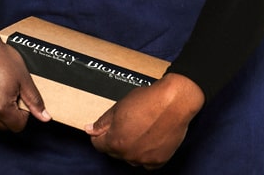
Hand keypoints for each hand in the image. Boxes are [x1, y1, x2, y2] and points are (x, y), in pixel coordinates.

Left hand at [85, 73, 203, 169]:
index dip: (99, 134)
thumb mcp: (119, 107)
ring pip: (130, 157)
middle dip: (115, 139)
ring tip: (139, 129)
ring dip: (130, 147)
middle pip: (114, 152)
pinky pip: (146, 161)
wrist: (174, 102)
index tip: (104, 129)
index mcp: (116, 141)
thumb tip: (89, 129)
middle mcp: (129, 154)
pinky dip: (146, 153)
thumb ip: (102, 122)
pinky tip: (149, 138)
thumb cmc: (148, 101)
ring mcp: (144, 160)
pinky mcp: (159, 161)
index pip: (98, 144)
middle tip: (124, 124)